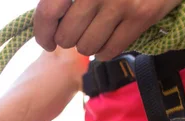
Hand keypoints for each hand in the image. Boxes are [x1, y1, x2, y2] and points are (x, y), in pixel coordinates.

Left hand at [34, 0, 183, 59]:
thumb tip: (44, 24)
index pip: (48, 12)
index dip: (43, 33)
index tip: (48, 43)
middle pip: (67, 38)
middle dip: (71, 39)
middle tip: (82, 30)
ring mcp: (119, 3)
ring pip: (87, 48)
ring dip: (90, 45)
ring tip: (98, 31)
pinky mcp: (141, 15)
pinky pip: (110, 51)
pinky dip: (106, 51)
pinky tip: (111, 38)